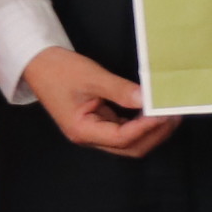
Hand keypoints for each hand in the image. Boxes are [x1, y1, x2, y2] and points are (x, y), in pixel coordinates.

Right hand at [26, 47, 179, 158]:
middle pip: (129, 147)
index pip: (122, 138)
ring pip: (129, 142)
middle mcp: (89, 137)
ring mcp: (93, 132)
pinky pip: (124, 129)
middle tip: (173, 114)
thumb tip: (147, 100)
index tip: (164, 112)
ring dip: (150, 130)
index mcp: (82, 131)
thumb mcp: (92, 77)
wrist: (38, 63)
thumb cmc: (58, 70)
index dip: (146, 127)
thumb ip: (121, 90)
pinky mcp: (98, 123)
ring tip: (167, 112)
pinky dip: (140, 123)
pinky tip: (151, 110)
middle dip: (154, 133)